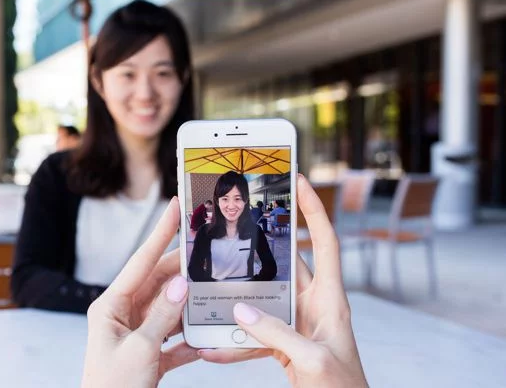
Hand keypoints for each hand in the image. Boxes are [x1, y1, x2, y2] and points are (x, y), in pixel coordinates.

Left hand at [82, 198, 196, 387]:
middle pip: (157, 283)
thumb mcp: (140, 350)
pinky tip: (208, 334)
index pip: (140, 262)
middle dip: (183, 268)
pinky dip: (190, 337)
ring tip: (214, 288)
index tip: (175, 208)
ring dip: (190, 304)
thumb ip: (163, 315)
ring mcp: (134, 335)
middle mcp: (121, 316)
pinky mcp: (147, 357)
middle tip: (209, 250)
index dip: (160, 233)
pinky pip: (172, 339)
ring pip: (168, 310)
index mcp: (110, 307)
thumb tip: (181, 283)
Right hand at [200, 175, 367, 387]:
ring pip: (265, 298)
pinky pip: (256, 335)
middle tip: (238, 220)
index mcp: (331, 301)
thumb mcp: (313, 361)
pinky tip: (213, 348)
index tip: (298, 181)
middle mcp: (314, 306)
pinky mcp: (286, 345)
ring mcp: (299, 324)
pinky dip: (235, 342)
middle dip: (262, 244)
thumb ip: (278, 334)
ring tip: (212, 284)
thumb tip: (240, 310)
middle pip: (287, 263)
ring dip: (239, 296)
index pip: (325, 242)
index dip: (313, 210)